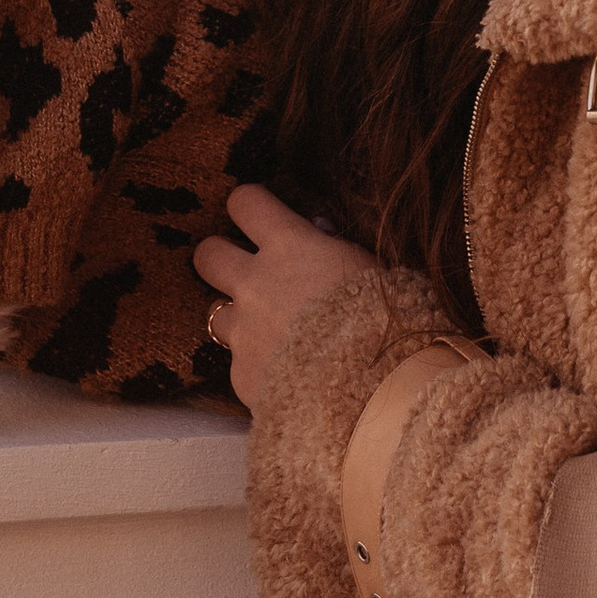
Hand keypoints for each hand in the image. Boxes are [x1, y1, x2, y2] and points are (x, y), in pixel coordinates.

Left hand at [193, 184, 355, 411]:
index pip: (245, 203)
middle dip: (221, 259)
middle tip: (243, 271)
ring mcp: (244, 332)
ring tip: (270, 334)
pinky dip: (257, 367)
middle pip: (208, 254)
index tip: (258, 216)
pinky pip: (238, 364)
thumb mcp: (371, 268)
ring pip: (215, 314)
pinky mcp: (241, 376)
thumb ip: (334, 247)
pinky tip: (287, 378)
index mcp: (291, 247)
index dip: (249, 207)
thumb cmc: (388, 323)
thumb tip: (315, 230)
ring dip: (238, 319)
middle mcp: (256, 284)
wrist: (376, 395)